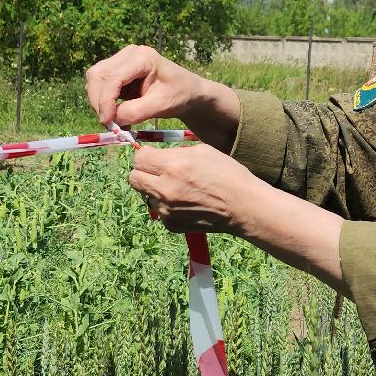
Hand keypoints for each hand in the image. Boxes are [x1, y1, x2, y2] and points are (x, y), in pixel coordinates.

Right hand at [85, 45, 203, 127]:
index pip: (113, 77)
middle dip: (98, 101)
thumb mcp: (162, 105)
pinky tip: (117, 115)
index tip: (108, 122)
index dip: (106, 100)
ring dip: (99, 102)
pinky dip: (103, 102)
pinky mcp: (117, 71)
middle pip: (97, 75)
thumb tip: (113, 120)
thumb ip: (136, 112)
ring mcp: (121, 61)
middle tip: (109, 124)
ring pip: (95, 80)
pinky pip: (100, 86)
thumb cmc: (180, 95)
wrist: (188, 92)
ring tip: (114, 121)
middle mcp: (128, 54)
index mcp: (142, 57)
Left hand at [126, 144, 265, 234]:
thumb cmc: (226, 174)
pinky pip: (159, 210)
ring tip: (177, 188)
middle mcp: (165, 189)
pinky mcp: (170, 224)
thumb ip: (174, 153)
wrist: (242, 206)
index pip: (139, 159)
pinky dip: (167, 205)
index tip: (155, 157)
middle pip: (133, 178)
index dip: (146, 156)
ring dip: (155, 190)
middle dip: (144, 172)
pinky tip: (186, 202)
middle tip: (158, 172)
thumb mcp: (202, 151)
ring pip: (145, 195)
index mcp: (173, 166)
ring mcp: (166, 209)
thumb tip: (155, 156)